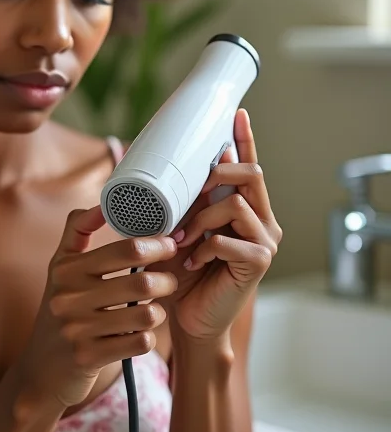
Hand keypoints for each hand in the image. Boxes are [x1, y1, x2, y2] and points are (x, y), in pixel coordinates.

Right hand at [17, 208, 178, 410]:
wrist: (41, 369)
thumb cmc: (60, 310)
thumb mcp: (59, 269)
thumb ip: (76, 231)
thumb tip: (100, 203)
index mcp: (65, 270)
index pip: (124, 249)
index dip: (157, 245)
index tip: (169, 245)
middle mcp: (68, 298)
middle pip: (140, 283)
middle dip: (166, 280)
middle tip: (169, 280)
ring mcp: (77, 329)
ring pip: (146, 315)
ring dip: (159, 311)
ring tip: (155, 308)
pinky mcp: (89, 357)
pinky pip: (140, 342)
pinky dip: (147, 337)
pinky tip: (140, 333)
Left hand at [166, 109, 282, 343]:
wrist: (191, 317)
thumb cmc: (184, 274)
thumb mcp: (179, 229)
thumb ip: (183, 203)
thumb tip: (167, 170)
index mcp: (246, 209)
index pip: (249, 167)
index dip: (245, 139)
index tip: (237, 114)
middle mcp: (263, 221)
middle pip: (251, 174)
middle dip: (217, 173)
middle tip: (191, 190)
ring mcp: (265, 240)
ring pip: (235, 203)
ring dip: (200, 218)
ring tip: (181, 239)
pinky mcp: (259, 261)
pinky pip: (228, 238)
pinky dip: (203, 247)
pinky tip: (192, 260)